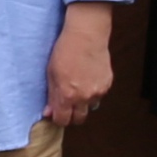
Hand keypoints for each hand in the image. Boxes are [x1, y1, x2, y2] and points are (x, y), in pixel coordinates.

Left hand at [42, 5, 112, 127]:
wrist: (86, 36)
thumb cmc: (65, 50)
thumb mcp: (51, 73)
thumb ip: (51, 95)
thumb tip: (49, 112)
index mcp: (67, 95)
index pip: (63, 120)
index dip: (58, 118)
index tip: (56, 113)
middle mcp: (84, 97)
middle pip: (78, 119)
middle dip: (72, 115)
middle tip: (67, 103)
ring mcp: (98, 92)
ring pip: (90, 107)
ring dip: (84, 103)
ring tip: (79, 87)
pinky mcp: (107, 84)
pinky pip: (99, 96)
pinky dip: (93, 91)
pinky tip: (88, 78)